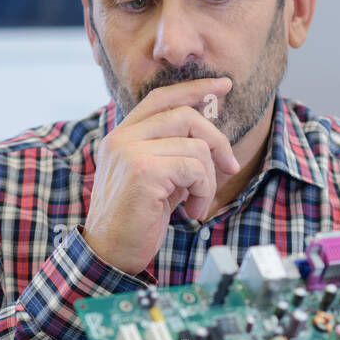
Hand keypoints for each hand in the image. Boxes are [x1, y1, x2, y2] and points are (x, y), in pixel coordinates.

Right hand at [83, 78, 239, 273]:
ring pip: (195, 146)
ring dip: (208, 179)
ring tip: (197, 204)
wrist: (110, 254)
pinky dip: (202, 191)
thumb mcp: (156, 180)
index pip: (162, 98)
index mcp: (123, 136)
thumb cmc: (135, 222)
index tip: (223, 86)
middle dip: (217, 141)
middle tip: (229, 167)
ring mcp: (130, 152)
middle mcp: (122, 138)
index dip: (195, 88)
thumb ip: (172, 155)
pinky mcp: (144, 172)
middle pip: (185, 116)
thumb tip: (212, 141)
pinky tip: (192, 212)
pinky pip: (194, 168)